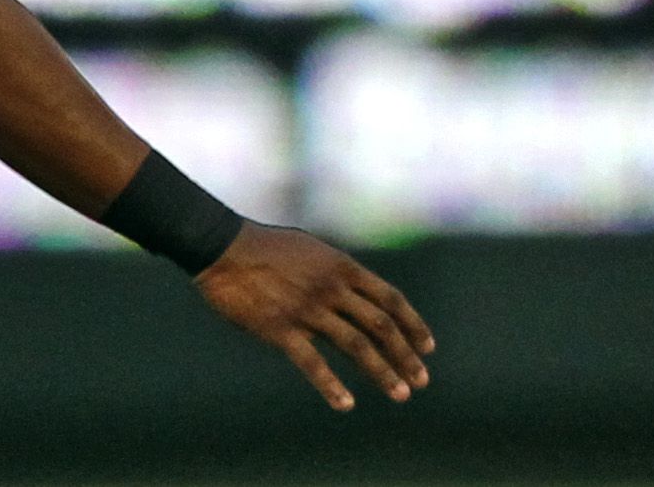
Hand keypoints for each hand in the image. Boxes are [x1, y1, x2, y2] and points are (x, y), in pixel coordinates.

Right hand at [193, 222, 434, 410]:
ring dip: (382, 373)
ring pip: (356, 346)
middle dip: (405, 355)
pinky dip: (332, 386)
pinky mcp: (281, 329)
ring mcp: (309, 309)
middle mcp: (333, 288)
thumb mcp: (315, 250)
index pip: (390, 298)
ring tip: (401, 393)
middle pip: (380, 325)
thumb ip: (338, 272)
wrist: (226, 250)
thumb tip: (359, 292)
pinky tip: (347, 404)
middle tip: (422, 379)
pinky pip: (312, 363)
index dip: (412, 323)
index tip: (427, 346)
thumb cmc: (269, 248)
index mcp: (343, 266)